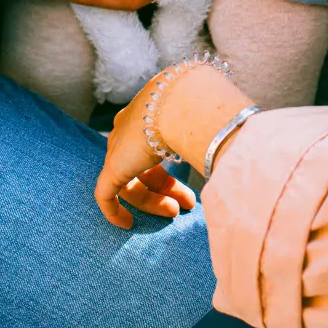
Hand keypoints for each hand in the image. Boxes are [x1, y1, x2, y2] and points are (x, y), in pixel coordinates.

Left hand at [93, 94, 194, 229]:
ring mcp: (118, 148)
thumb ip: (200, 139)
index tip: (184, 186)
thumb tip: (221, 150)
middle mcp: (128, 131)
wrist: (180, 102)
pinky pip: (105, 195)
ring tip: (176, 212)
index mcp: (145, 117)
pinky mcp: (112, 167)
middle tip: (187, 204)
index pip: (150, 149)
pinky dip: (114, 211)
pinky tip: (127, 225)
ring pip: (129, 183)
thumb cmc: (196, 110)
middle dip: (165, 188)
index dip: (166, 170)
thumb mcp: (198, 124)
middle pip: (142, 168)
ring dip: (153, 201)